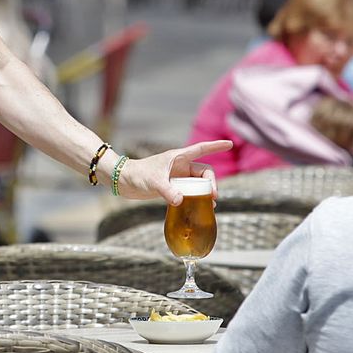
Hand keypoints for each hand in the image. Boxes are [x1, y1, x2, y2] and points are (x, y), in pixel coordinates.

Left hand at [112, 140, 232, 203]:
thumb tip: (181, 201)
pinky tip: (201, 208)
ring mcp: (176, 177)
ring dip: (205, 193)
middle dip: (211, 183)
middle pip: (204, 172)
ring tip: (211, 204)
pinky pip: (189, 192)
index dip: (216, 146)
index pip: (201, 149)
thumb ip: (168, 191)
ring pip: (197, 184)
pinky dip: (196, 199)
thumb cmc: (137, 174)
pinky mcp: (172, 187)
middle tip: (213, 196)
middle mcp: (179, 166)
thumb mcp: (153, 182)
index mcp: (178, 157)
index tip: (230, 144)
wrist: (122, 180)